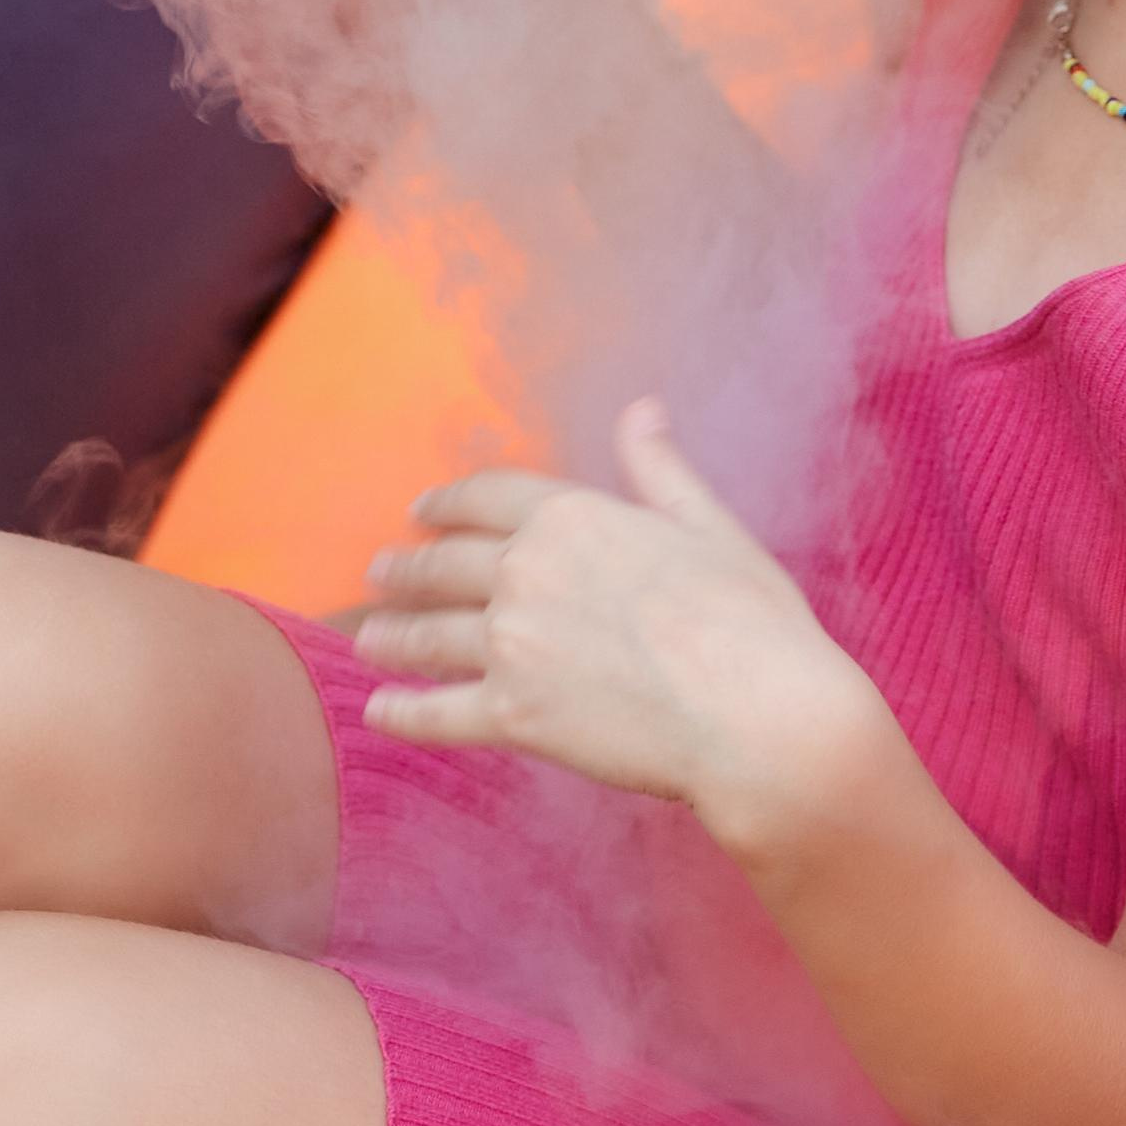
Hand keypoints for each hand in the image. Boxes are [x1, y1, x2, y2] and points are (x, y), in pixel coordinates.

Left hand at [357, 401, 876, 838]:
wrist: (757, 714)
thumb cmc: (750, 620)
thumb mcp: (709, 526)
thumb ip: (660, 470)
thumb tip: (642, 409)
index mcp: (574, 518)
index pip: (488, 497)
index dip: (448, 502)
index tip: (421, 511)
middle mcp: (527, 573)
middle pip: (446, 565)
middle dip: (407, 569)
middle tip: (379, 573)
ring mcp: (513, 645)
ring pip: (430, 635)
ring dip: (390, 635)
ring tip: (367, 638)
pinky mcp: (513, 715)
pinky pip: (438, 712)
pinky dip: (403, 713)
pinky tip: (378, 712)